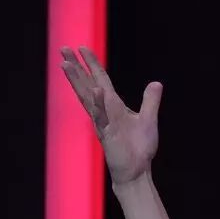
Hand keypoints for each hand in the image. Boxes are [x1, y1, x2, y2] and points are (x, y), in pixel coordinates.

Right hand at [60, 46, 162, 186]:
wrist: (137, 170)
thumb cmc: (139, 148)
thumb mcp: (149, 119)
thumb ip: (150, 101)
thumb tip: (156, 83)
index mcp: (113, 105)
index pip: (100, 79)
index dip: (91, 64)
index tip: (81, 48)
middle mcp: (104, 111)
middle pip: (87, 84)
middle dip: (76, 67)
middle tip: (63, 49)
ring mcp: (103, 122)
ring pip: (87, 97)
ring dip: (78, 80)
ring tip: (66, 64)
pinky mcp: (107, 135)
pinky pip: (102, 117)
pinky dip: (99, 105)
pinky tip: (96, 91)